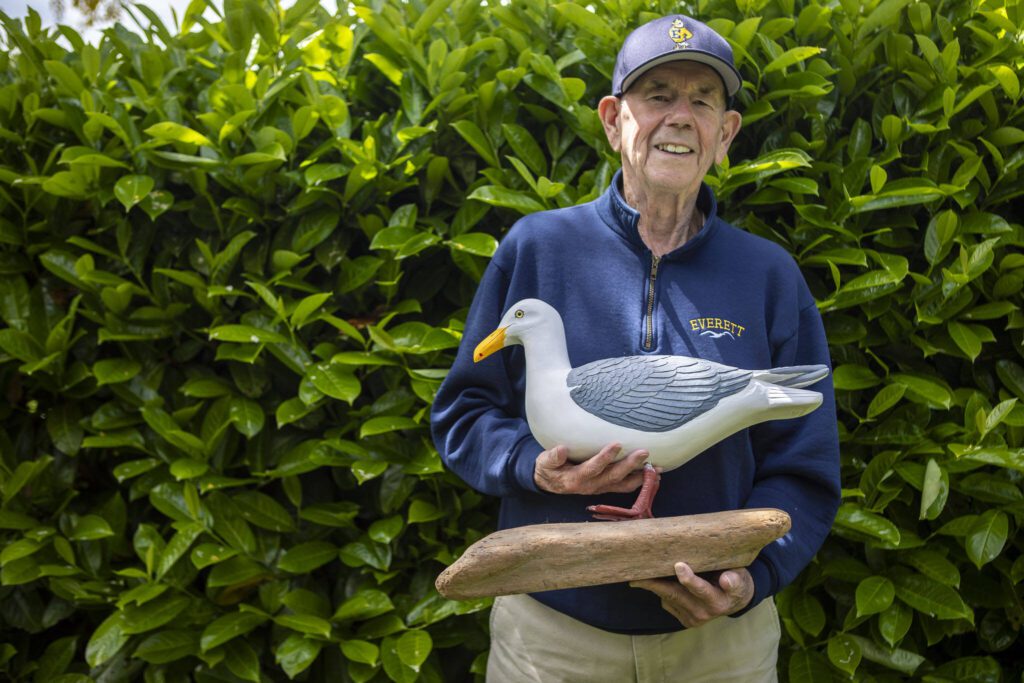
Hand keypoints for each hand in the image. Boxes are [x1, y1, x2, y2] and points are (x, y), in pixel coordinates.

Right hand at [534, 443, 648, 495]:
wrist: (550, 484)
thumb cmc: (549, 468)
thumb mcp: (545, 462)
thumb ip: (552, 457)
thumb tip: (561, 449)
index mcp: (576, 478)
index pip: (593, 467)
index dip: (605, 457)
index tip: (617, 444)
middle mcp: (591, 485)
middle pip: (613, 476)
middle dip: (630, 465)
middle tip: (644, 452)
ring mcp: (601, 487)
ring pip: (623, 484)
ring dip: (641, 476)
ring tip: (657, 468)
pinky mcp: (607, 487)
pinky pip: (626, 486)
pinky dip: (641, 481)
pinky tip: (655, 475)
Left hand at [630, 562, 753, 627]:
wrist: (735, 600)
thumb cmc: (736, 582)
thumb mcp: (740, 578)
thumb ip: (734, 580)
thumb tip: (726, 580)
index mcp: (717, 601)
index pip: (701, 590)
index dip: (690, 579)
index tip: (679, 565)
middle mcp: (704, 613)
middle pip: (676, 595)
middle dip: (656, 584)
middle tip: (637, 575)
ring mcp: (693, 618)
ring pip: (668, 599)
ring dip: (653, 587)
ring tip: (638, 575)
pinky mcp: (684, 620)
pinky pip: (668, 603)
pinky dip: (659, 591)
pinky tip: (652, 579)